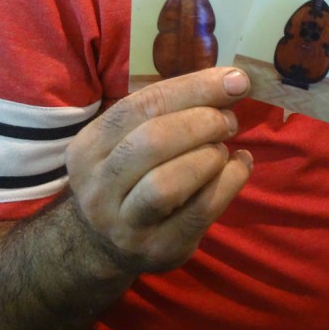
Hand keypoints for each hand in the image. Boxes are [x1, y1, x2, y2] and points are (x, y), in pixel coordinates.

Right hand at [66, 67, 252, 274]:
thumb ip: (171, 108)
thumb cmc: (130, 173)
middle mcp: (99, 186)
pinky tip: (239, 166)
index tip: (235, 80)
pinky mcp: (159, 249)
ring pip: (167, 183)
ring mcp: (126, 223)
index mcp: (89, 146)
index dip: (194, 87)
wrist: (103, 244)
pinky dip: (230, 181)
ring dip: (208, 156)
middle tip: (228, 120)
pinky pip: (200, 211)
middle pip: (153, 140)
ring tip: (223, 149)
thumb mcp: (132, 137)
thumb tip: (232, 82)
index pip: (142, 105)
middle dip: (202, 122)